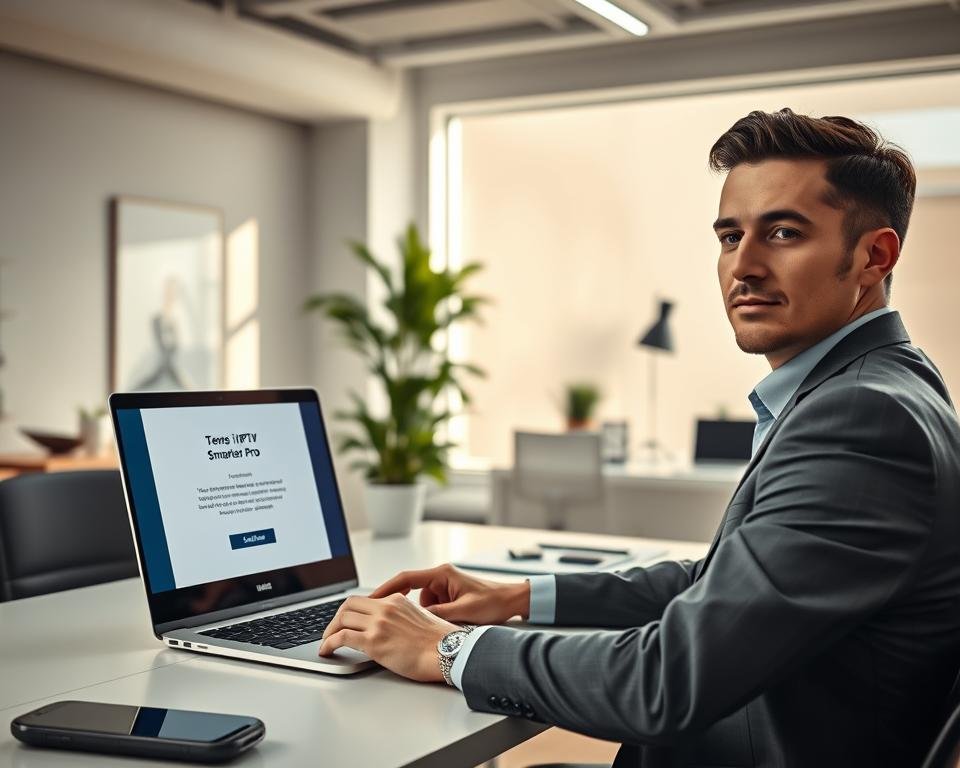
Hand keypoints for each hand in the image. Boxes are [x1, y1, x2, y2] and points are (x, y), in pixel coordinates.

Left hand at [318, 594, 456, 681]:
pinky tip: (327, 651)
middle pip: (348, 604)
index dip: (351, 611)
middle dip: (336, 618)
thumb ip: (403, 619)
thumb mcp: (420, 620)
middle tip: (332, 631)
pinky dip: (329, 643)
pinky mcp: (373, 641)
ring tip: (326, 643)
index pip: (365, 599)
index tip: (346, 620)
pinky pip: (342, 637)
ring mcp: (379, 623)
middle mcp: (386, 608)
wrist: (448, 653)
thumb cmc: (440, 643)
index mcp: (397, 600)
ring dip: (329, 631)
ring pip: (342, 618)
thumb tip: (391, 630)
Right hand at [370, 563, 529, 624]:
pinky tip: (446, 623)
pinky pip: (432, 606)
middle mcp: (440, 577)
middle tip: (396, 622)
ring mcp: (444, 586)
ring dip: (425, 615)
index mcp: (441, 574)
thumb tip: (416, 620)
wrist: (512, 601)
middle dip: (406, 608)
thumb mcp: (463, 611)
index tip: (371, 599)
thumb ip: (438, 615)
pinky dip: (433, 616)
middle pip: (410, 592)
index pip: (405, 579)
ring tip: (443, 622)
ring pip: (421, 602)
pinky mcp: (448, 595)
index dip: (386, 589)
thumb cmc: (493, 601)